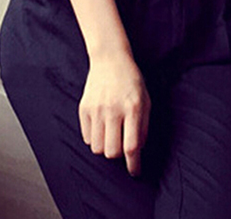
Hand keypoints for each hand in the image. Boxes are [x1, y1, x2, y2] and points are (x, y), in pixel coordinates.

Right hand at [78, 50, 150, 176]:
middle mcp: (114, 109)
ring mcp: (97, 109)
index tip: (135, 172)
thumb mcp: (146, 100)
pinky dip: (95, 138)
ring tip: (112, 134)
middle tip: (122, 144)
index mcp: (133, 108)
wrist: (110, 59)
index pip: (132, 146)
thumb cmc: (131, 80)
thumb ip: (144, 126)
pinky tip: (102, 126)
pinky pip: (87, 138)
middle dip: (119, 154)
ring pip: (98, 148)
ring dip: (106, 147)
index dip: (134, 164)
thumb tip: (137, 151)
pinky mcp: (84, 109)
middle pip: (112, 152)